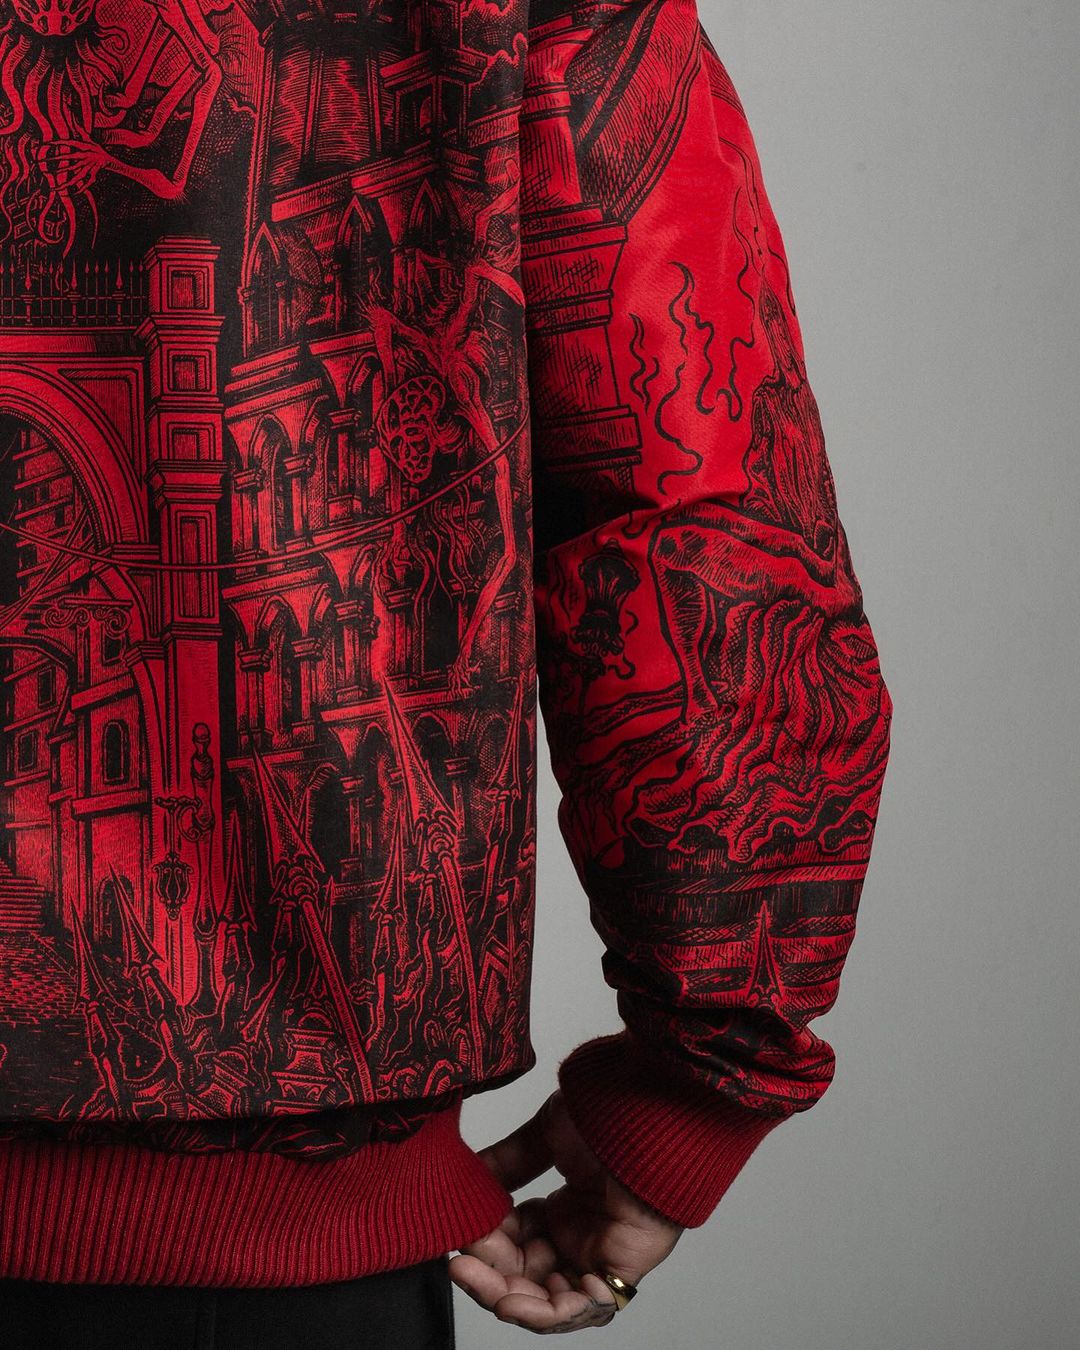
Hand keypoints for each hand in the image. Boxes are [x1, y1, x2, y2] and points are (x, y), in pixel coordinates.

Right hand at [449, 1089, 683, 1333]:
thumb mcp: (546, 1136)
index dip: (485, 1243)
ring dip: (506, 1296)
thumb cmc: (607, 1118)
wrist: (646, 1119)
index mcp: (563, 1209)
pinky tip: (514, 1300)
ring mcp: (597, 1257)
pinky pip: (581, 1307)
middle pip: (524, 1274)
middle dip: (488, 1274)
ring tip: (473, 1278)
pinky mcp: (619, 1272)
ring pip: (546, 1298)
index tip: (459, 1234)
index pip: (514, 1241)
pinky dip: (547, 1312)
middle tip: (458, 1265)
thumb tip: (468, 1177)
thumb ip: (507, 1161)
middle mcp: (579, 1237)